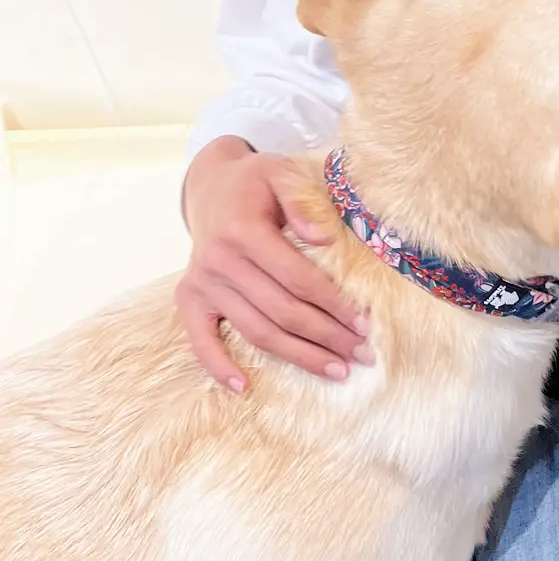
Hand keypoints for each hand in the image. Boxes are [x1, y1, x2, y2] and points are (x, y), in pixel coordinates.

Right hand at [177, 137, 370, 389]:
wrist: (210, 186)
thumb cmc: (255, 182)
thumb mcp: (280, 173)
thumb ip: (301, 202)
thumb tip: (323, 239)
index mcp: (242, 231)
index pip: (298, 279)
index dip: (335, 304)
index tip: (367, 323)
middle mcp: (218, 261)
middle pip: (282, 311)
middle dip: (328, 337)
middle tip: (364, 354)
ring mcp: (202, 283)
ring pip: (256, 331)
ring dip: (299, 356)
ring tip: (337, 371)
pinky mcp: (189, 298)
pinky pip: (200, 339)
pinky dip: (218, 365)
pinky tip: (244, 387)